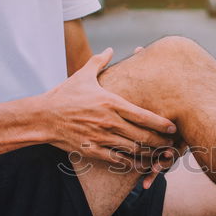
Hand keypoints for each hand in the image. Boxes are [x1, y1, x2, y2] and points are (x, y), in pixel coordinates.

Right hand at [40, 48, 176, 172]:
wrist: (42, 117)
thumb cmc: (64, 95)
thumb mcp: (82, 76)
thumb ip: (99, 63)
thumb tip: (109, 50)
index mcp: (110, 103)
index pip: (143, 115)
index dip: (161, 123)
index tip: (173, 127)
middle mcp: (108, 122)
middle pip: (142, 136)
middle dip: (160, 142)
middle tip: (172, 144)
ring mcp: (100, 137)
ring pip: (133, 150)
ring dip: (149, 155)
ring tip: (161, 156)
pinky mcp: (92, 150)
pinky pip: (117, 160)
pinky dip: (131, 164)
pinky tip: (140, 165)